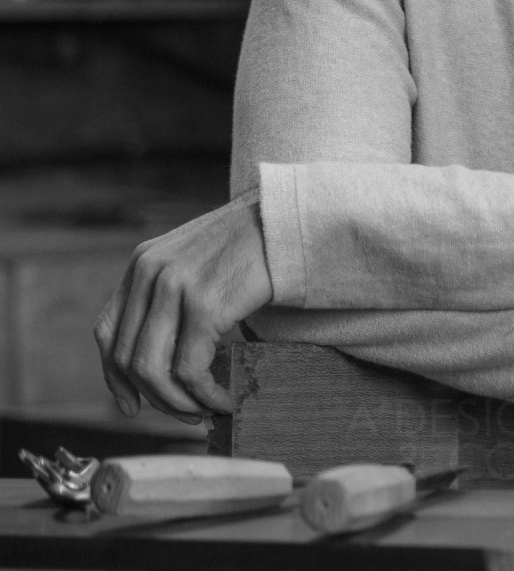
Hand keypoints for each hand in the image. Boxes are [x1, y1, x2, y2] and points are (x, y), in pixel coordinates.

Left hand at [94, 191, 272, 421]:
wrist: (288, 219)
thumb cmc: (251, 241)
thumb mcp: (194, 257)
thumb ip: (168, 290)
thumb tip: (161, 352)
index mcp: (143, 261)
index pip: (107, 330)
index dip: (114, 377)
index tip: (132, 405)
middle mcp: (150, 272)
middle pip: (128, 357)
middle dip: (154, 397)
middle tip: (184, 413)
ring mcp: (175, 287)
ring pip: (153, 371)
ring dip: (178, 403)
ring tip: (204, 411)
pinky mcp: (205, 305)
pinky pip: (191, 370)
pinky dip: (204, 395)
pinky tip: (223, 400)